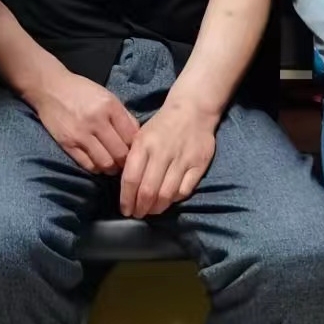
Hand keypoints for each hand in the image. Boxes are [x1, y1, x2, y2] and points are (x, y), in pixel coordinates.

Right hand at [32, 69, 140, 174]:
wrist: (50, 88)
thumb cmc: (81, 91)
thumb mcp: (107, 96)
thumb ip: (123, 116)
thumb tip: (137, 138)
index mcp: (109, 106)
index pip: (132, 136)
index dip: (136, 147)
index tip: (135, 150)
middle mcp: (96, 121)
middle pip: (120, 153)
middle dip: (125, 161)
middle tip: (125, 161)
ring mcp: (81, 134)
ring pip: (106, 163)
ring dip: (112, 167)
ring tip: (112, 164)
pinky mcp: (67, 144)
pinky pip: (88, 165)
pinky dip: (97, 168)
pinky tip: (98, 163)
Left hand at [120, 98, 217, 217]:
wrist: (193, 108)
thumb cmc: (162, 124)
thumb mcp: (141, 135)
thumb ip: (134, 157)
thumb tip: (125, 184)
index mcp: (144, 144)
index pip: (131, 178)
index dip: (126, 198)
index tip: (125, 209)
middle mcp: (162, 153)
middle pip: (148, 190)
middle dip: (140, 207)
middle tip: (138, 214)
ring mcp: (182, 160)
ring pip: (166, 194)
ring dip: (157, 208)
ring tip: (151, 211)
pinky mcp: (198, 165)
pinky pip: (184, 190)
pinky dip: (174, 199)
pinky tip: (168, 200)